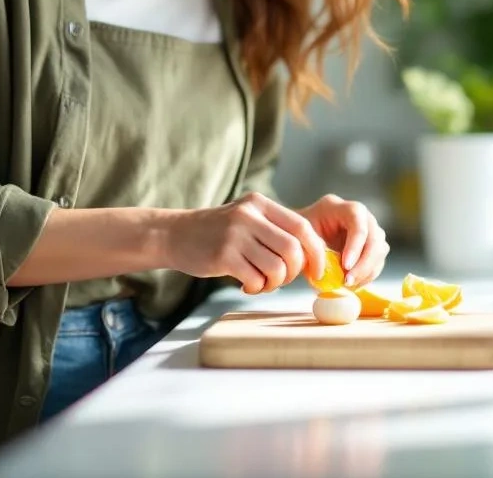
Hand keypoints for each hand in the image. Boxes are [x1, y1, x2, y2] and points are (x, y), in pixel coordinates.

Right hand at [163, 192, 327, 293]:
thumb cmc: (218, 233)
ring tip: (262, 282)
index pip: (302, 227)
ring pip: (277, 268)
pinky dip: (257, 289)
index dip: (316, 252)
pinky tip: (246, 285)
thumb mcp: (246, 219)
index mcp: (260, 204)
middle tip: (282, 279)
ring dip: (275, 283)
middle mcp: (249, 216)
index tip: (317, 271)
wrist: (175, 234)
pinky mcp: (223, 256)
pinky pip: (256, 280)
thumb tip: (314, 257)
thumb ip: (275, 230)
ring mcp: (235, 235)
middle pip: (293, 250)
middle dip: (294, 272)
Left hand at [296, 194, 389, 288]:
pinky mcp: (371, 245)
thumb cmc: (298, 235)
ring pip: (380, 249)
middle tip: (348, 281)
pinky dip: (367, 275)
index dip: (355, 244)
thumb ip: (313, 252)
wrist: (301, 236)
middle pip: (374, 236)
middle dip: (364, 263)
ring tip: (348, 284)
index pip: (356, 219)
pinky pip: (377, 261)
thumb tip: (327, 274)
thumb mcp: (301, 239)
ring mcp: (368, 229)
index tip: (345, 266)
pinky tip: (352, 284)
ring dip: (367, 270)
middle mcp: (358, 214)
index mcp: (337, 206)